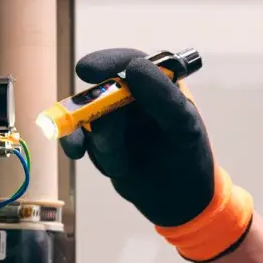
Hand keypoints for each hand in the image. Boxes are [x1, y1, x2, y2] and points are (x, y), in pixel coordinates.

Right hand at [62, 47, 215, 227]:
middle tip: (106, 137)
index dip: (108, 62)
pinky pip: (77, 134)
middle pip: (101, 89)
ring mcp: (113, 118)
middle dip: (98, 113)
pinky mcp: (99, 140)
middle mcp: (132, 96)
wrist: (177, 201)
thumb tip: (134, 66)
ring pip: (87, 116)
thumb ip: (163, 97)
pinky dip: (73, 142)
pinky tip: (76, 153)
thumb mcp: (183, 128)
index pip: (130, 61)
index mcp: (158, 84)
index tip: (87, 70)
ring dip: (100, 142)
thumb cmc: (189, 158)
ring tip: (121, 166)